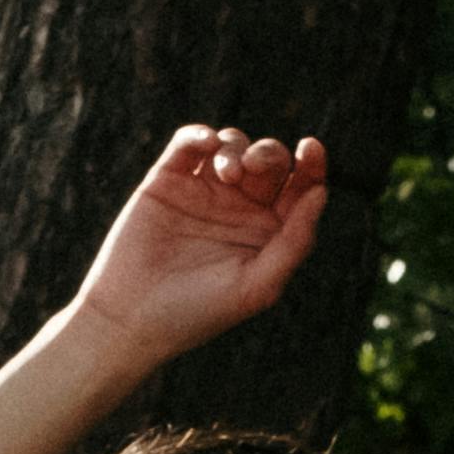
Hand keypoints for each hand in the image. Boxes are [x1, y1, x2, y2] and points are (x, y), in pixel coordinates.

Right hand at [70, 130, 328, 369]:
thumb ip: (294, 242)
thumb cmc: (198, 312)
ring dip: (235, 147)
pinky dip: (200, 135)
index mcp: (268, 231)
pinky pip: (188, 143)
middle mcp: (239, 208)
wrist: (131, 318)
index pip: (300, 187)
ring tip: (226, 173)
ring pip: (232, 144)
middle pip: (268, 160)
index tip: (311, 148)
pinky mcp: (166, 181)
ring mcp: (202, 192)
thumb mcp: (258, 286)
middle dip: (268, 154)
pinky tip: (205, 144)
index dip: (312, 164)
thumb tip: (321, 193)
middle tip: (251, 168)